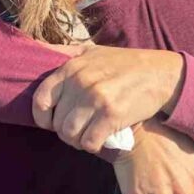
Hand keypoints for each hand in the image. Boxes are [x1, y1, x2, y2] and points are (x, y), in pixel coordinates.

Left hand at [33, 45, 185, 153]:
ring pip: (70, 135)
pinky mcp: (113, 115)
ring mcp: (97, 99)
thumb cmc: (123, 63)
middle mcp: (81, 82)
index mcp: (71, 68)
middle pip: (58, 123)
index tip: (51, 122)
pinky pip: (90, 142)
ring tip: (88, 135)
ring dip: (78, 141)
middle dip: (66, 132)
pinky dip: (93, 146)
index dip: (43, 117)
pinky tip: (101, 139)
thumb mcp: (90, 51)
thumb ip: (63, 52)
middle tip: (79, 129)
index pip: (41, 99)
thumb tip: (32, 47)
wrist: (160, 74)